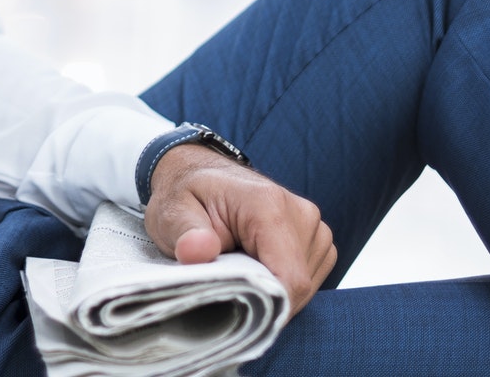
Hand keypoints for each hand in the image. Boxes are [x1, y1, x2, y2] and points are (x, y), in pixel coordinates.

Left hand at [143, 144, 336, 314]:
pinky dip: (282, 281)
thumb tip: (197, 251)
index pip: (291, 279)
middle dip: (265, 300)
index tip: (240, 315)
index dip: (269, 309)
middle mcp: (301, 213)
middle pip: (297, 286)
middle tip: (226, 286)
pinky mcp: (316, 238)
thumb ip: (186, 234)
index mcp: (268, 205)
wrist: (201, 173)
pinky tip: (255, 266)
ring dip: (273, 290)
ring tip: (238, 269)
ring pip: (304, 285)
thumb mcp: (172, 213)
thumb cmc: (187, 196)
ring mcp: (314, 226)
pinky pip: (309, 276)